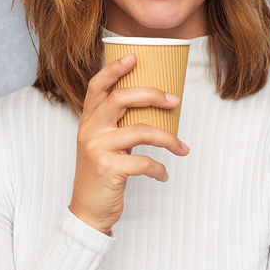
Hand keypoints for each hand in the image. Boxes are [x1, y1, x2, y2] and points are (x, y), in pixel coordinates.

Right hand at [68, 53, 190, 235]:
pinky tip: (164, 175)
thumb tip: (153, 107)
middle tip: (175, 101)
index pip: (98, 86)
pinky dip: (160, 169)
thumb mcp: (103, 145)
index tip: (135, 57)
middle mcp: (90, 130)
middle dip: (153, 95)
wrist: (87, 212)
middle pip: (122, 99)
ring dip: (168, 139)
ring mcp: (97, 149)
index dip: (115, 68)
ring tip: (182, 148)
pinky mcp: (108, 169)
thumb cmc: (101, 175)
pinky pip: (144, 161)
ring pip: (141, 130)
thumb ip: (117, 125)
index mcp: (88, 121)